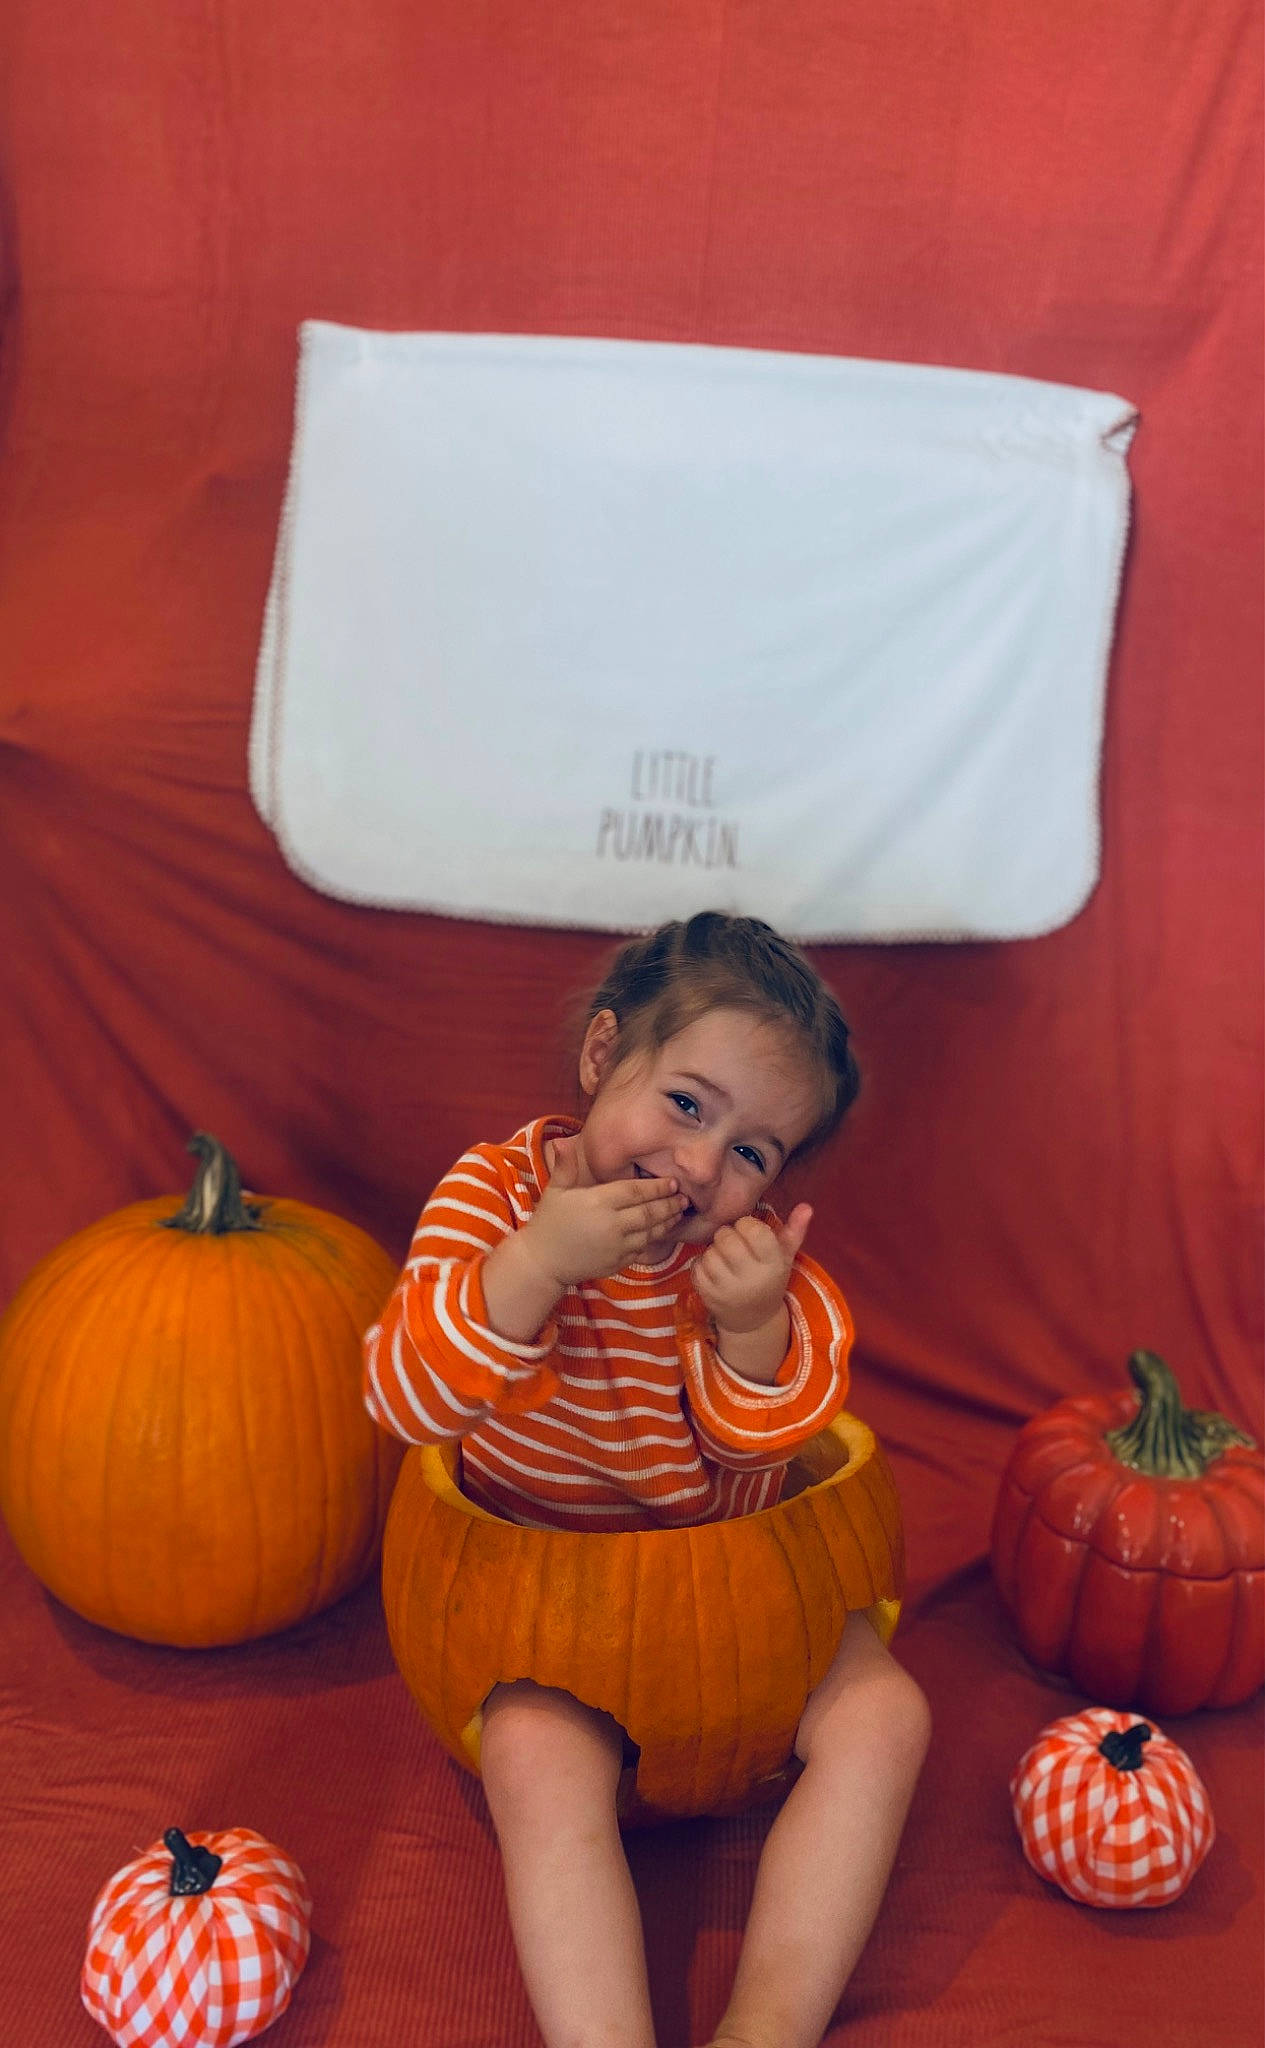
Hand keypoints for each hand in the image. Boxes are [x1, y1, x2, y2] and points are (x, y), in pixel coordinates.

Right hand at [522, 1135, 688, 1286]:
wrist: (542, 1262)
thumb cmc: (549, 1222)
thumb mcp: (555, 1191)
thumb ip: (565, 1166)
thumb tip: (562, 1140)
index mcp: (598, 1202)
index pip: (635, 1192)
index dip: (657, 1187)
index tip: (673, 1182)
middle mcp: (611, 1224)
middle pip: (649, 1212)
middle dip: (669, 1204)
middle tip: (684, 1197)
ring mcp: (617, 1246)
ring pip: (650, 1232)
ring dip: (668, 1222)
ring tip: (680, 1212)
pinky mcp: (618, 1262)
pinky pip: (642, 1249)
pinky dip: (656, 1239)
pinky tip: (663, 1231)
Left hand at [692, 1204, 811, 1338]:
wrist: (753, 1320)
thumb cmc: (769, 1279)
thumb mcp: (785, 1256)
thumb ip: (795, 1230)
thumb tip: (806, 1206)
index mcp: (772, 1264)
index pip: (754, 1231)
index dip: (747, 1225)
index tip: (749, 1232)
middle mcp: (750, 1278)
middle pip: (726, 1239)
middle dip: (727, 1234)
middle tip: (733, 1243)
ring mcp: (727, 1290)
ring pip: (709, 1252)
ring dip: (713, 1250)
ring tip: (724, 1258)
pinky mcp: (708, 1297)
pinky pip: (696, 1267)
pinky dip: (702, 1264)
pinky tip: (714, 1270)